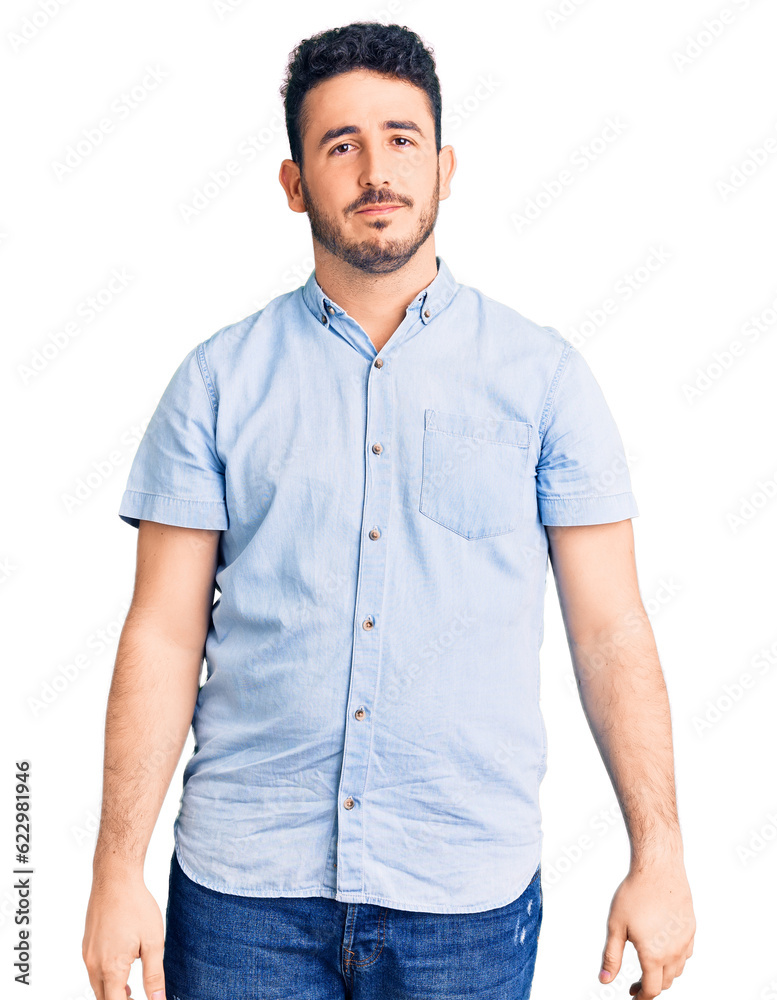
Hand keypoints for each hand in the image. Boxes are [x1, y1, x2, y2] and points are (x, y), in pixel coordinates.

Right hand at [82, 870, 166, 999]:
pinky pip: (94, 970)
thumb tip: (157, 999)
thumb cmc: (135, 906)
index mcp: (111, 968)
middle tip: (136, 997)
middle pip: (103, 998)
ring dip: (112, 991)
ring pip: (97, 985)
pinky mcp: (87, 944)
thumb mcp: (153, 942)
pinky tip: (122, 967)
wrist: (115, 879)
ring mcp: (88, 954)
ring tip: (131, 990)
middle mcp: (94, 964)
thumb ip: (154, 975)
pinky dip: (106, 976)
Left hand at [598, 860, 694, 997]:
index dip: (641, 997)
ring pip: (677, 970)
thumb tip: (605, 979)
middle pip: (665, 982)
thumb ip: (611, 956)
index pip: (651, 989)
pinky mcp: (691, 929)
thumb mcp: (616, 926)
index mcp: (653, 955)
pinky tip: (664, 950)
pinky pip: (686, 954)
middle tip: (636, 984)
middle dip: (651, 986)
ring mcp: (685, 941)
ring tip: (649, 967)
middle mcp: (673, 952)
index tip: (633, 995)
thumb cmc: (635, 894)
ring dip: (664, 974)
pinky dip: (675, 960)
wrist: (658, 870)